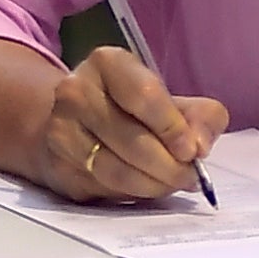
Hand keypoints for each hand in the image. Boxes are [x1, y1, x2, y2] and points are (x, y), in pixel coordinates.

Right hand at [37, 48, 228, 203]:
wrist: (71, 123)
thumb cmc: (129, 107)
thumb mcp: (168, 98)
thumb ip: (198, 116)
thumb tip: (200, 146)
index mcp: (107, 64)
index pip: (143, 95)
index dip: (172, 127)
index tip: (193, 151)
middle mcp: (76, 92)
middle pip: (131, 139)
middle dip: (169, 165)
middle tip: (190, 177)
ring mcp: (61, 131)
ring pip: (116, 170)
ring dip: (153, 184)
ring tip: (173, 184)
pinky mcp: (58, 166)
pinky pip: (103, 188)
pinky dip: (132, 194)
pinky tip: (146, 187)